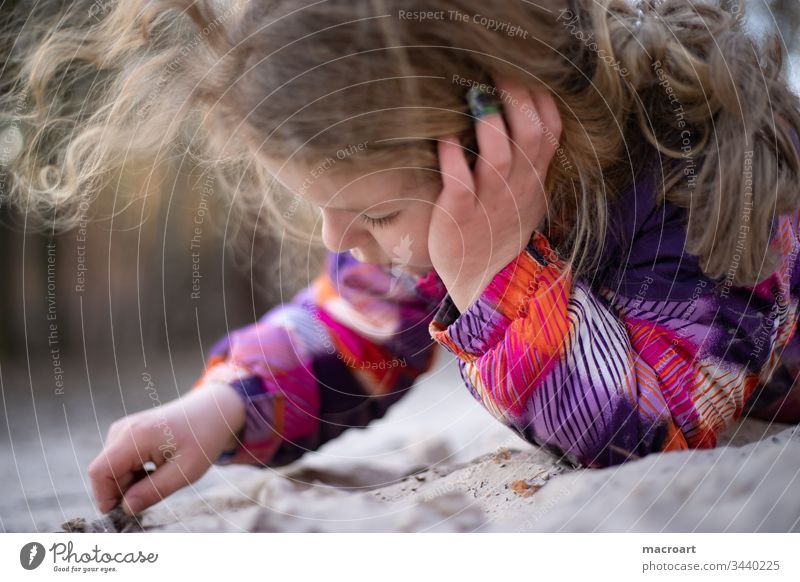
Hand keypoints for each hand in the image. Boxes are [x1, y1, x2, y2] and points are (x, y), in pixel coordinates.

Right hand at [87, 382, 245, 515]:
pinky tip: (157, 469)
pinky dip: (134, 473)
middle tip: (157, 492)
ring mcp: (123, 429)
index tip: (126, 512)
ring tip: (162, 476)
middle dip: (123, 491)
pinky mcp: (127, 433)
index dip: (104, 497)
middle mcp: (123, 429)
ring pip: (111, 469)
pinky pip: (119, 462)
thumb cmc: (203, 438)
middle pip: (105, 472)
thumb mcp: (186, 470)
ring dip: (130, 482)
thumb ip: (155, 490)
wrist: (212, 411)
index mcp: (135, 436)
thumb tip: (127, 509)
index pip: (99, 472)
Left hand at [429, 75, 561, 311]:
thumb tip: (521, 113)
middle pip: (528, 133)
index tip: (524, 71)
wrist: (486, 282)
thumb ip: (528, 158)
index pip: (550, 129)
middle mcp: (516, 185)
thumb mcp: (526, 195)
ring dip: (488, 122)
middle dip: (517, 98)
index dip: (541, 98)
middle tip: (497, 70)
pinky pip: (459, 182)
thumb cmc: (500, 230)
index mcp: (533, 177)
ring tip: (474, 93)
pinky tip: (444, 136)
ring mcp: (489, 199)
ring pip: (498, 155)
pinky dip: (452, 157)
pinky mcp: (460, 213)